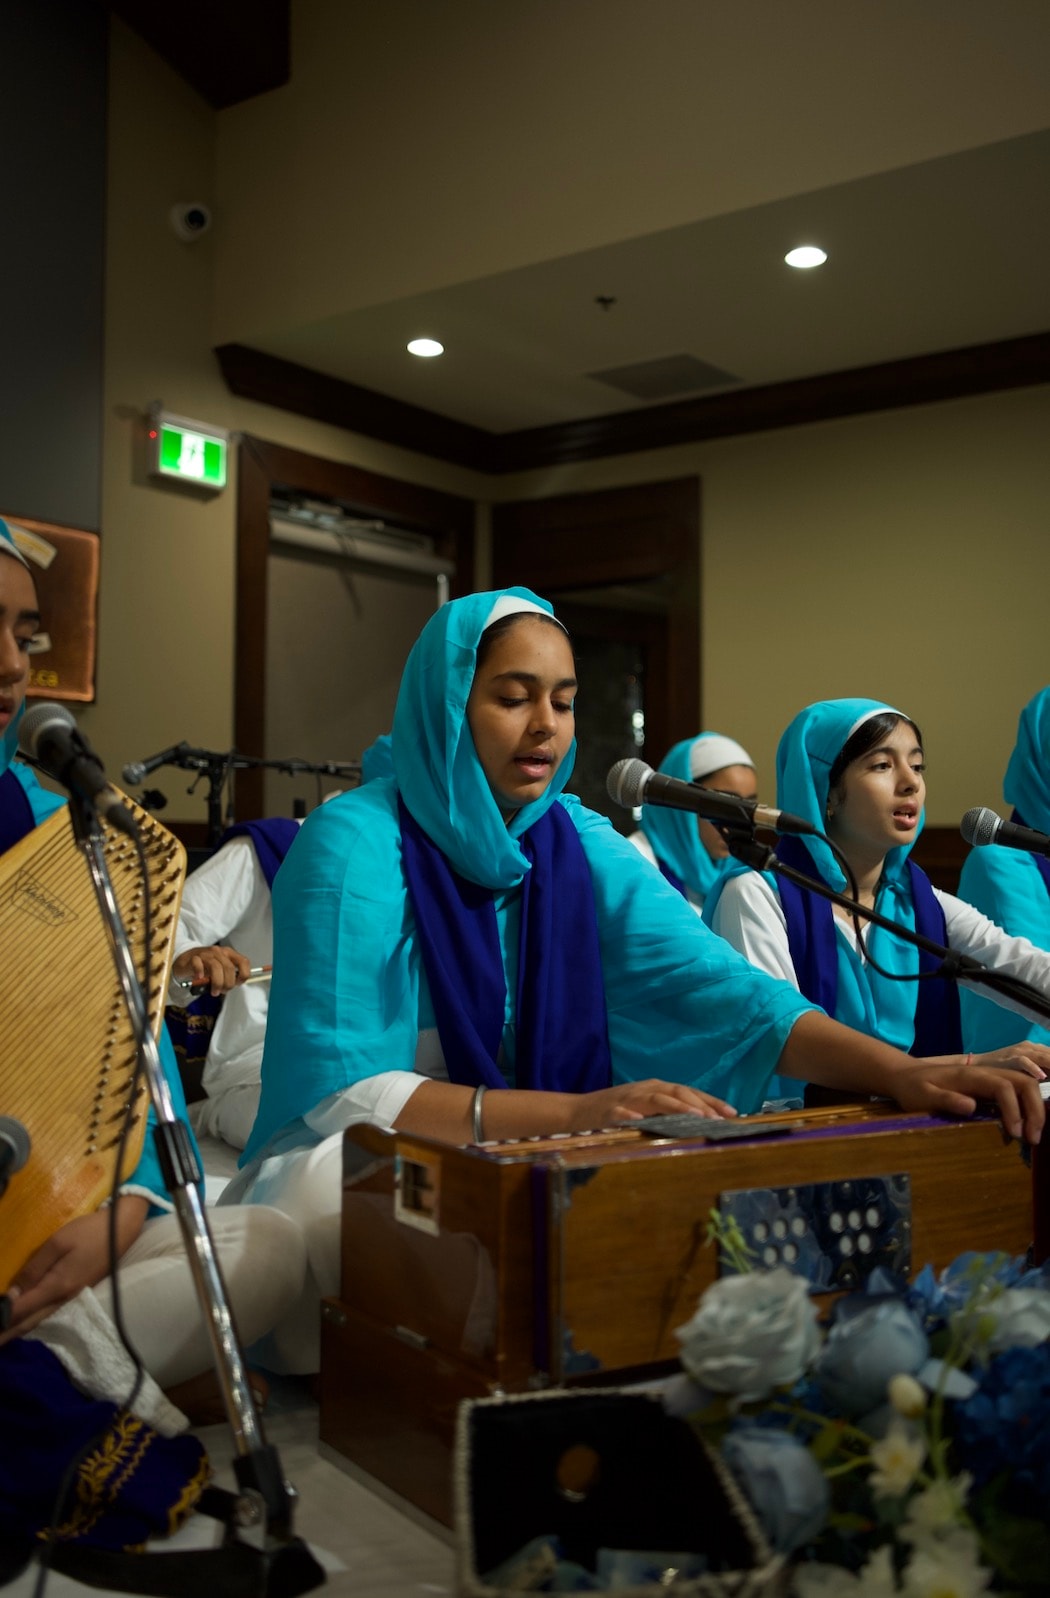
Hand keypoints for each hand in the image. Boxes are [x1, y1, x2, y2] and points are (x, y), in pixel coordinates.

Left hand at [0, 1197, 148, 1344]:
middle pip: (30, 1322)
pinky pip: (49, 1314)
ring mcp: (72, 1297)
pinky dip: (33, 1322)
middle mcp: (64, 1298)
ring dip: (19, 1331)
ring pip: (40, 1321)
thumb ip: (34, 1268)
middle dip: (8, 1335)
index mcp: (57, 1286)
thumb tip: (13, 1294)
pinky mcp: (77, 1292)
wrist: (122, 1229)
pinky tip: (27, 1322)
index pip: (22, 1309)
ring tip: (4, 1338)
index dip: (3, 1317)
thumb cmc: (89, 1232)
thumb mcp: (58, 1243)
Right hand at [172, 943, 251, 995]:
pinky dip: (200, 972)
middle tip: (223, 991)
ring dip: (217, 982)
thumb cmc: (205, 966)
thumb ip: (228, 974)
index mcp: (228, 953)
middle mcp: (218, 952)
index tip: (237, 984)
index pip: (243, 961)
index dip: (243, 975)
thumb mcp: (220, 969)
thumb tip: (234, 985)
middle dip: (228, 983)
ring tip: (214, 991)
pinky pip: (198, 964)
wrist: (185, 960)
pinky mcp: (193, 958)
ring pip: (216, 967)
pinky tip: (200, 978)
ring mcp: (205, 954)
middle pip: (229, 968)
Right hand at [568, 1078, 738, 1132]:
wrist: (577, 1112)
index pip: (689, 1092)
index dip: (711, 1102)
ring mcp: (627, 1099)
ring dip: (677, 1108)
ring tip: (696, 1118)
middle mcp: (645, 1090)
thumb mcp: (647, 1110)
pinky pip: (621, 1114)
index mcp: (657, 1089)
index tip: (733, 1114)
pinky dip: (631, 1117)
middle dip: (700, 1105)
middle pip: (678, 1092)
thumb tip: (703, 1124)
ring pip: (656, 1099)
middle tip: (718, 1119)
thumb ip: (670, 1113)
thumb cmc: (618, 1114)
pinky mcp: (609, 1112)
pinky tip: (641, 1122)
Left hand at [891, 1060, 1044, 1144]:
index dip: (1014, 1109)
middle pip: (1023, 1082)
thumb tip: (971, 1106)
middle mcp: (984, 1074)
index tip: (1014, 1134)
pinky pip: (1015, 1093)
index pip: (1003, 1086)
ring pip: (1023, 1086)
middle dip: (1035, 1109)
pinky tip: (1024, 1128)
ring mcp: (988, 1080)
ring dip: (1034, 1109)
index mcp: (970, 1076)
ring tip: (1032, 1137)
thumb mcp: (921, 1096)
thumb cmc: (912, 1088)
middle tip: (1033, 1138)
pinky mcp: (988, 1089)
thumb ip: (945, 1099)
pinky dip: (1026, 1109)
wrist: (905, 1076)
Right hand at [970, 1043, 1049, 1076]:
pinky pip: (1024, 1061)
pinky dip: (1033, 1068)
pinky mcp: (1009, 1058)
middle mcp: (1031, 1048)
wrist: (975, 1066)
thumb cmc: (1002, 1071)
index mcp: (1037, 1050)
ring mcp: (1020, 1052)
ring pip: (1044, 1057)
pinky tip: (1041, 1076)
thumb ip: (1042, 1074)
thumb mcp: (1026, 1071)